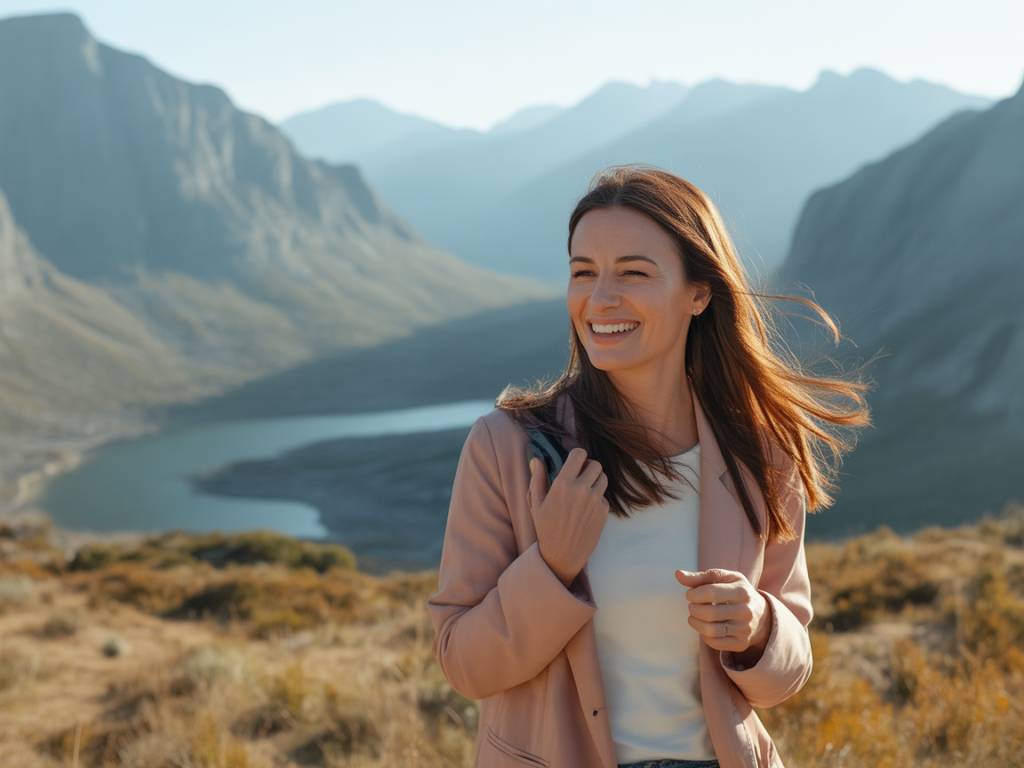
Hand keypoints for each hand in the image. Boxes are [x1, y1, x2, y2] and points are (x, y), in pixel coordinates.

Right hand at [529, 448, 608, 587]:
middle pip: (595, 464)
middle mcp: (582, 489)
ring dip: (595, 480)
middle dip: (588, 468)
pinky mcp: (604, 512)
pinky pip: (604, 496)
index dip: (577, 456)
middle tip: (580, 476)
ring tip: (584, 491)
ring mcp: (596, 501)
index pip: (580, 454)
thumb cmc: (546, 528)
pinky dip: (598, 498)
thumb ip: (537, 479)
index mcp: (564, 484)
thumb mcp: (536, 503)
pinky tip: (586, 509)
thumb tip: (536, 459)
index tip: (574, 462)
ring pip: (603, 478)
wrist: (562, 554)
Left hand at [674, 568, 771, 661]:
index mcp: (742, 591)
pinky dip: (703, 635)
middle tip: (692, 606)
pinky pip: (714, 643)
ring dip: (695, 622)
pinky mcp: (741, 644)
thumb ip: (700, 577)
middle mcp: (746, 612)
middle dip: (693, 609)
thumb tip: (678, 574)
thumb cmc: (737, 592)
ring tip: (694, 616)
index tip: (690, 594)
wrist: (762, 616)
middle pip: (709, 614)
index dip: (694, 594)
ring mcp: (744, 630)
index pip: (711, 593)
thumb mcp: (725, 579)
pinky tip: (704, 626)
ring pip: (710, 631)